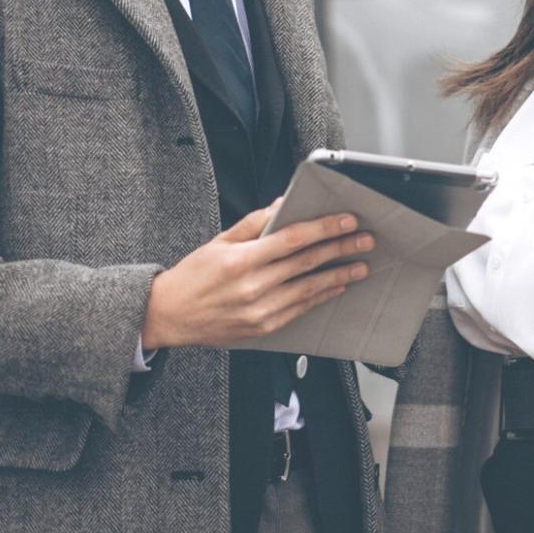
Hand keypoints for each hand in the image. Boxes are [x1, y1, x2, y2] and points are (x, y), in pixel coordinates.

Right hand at [141, 202, 373, 349]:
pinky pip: (299, 310)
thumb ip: (253, 224)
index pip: (293, 239)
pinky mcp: (263, 327)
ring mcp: (259, 310)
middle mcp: (252, 286)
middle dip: (341, 249)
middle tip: (365, 240)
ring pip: (309, 289)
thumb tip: (282, 205)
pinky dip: (321, 297)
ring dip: (339, 276)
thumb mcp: (219, 242)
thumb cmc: (193, 276)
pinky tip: (336, 288)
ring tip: (360, 266)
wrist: (168, 316)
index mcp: (241, 260)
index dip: (324, 228)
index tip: (347, 220)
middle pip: (307, 263)